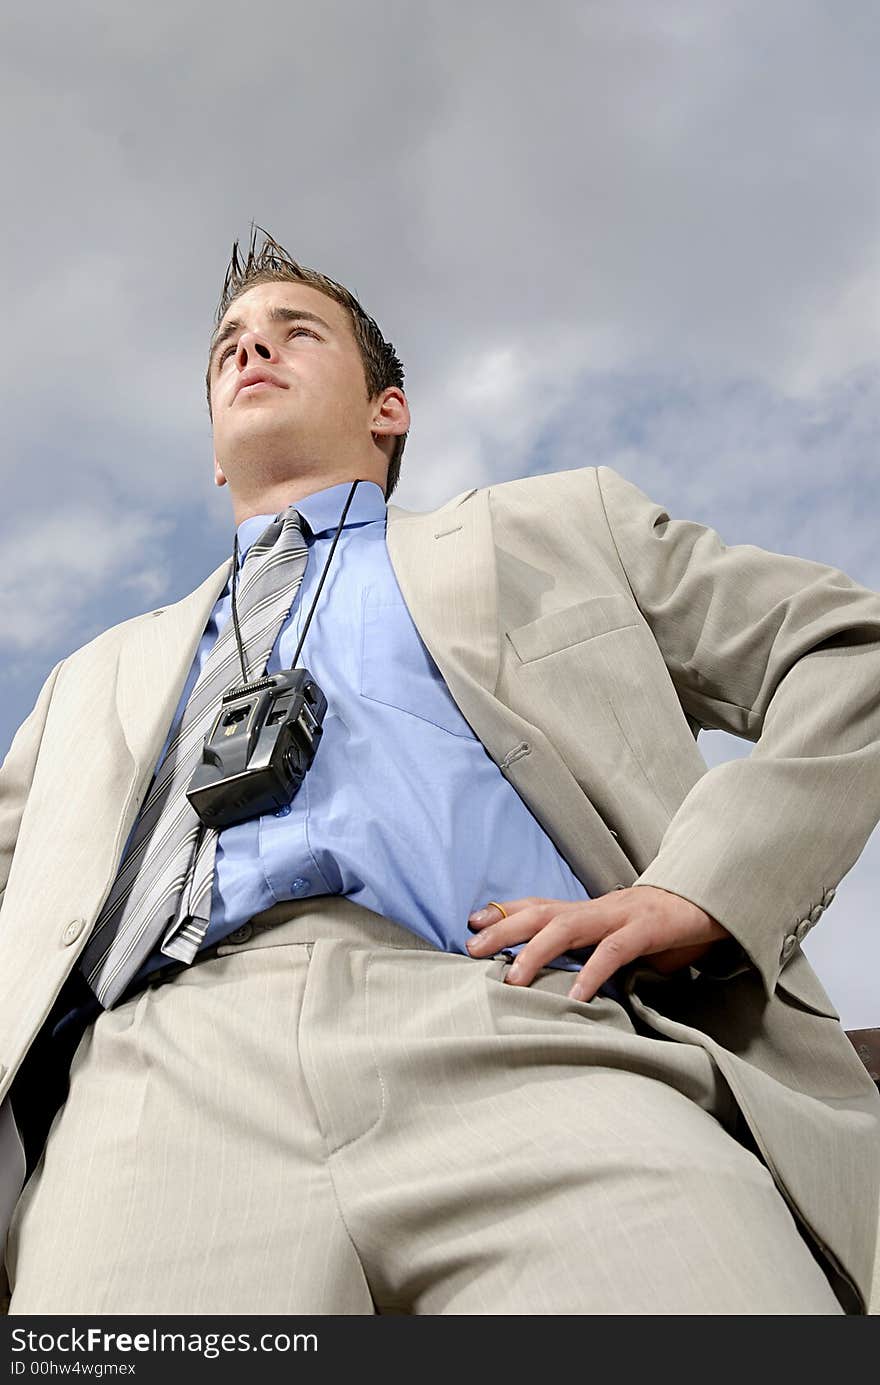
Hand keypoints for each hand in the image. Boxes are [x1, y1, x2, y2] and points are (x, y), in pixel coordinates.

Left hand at [465, 886, 730, 1000]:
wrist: (713, 903)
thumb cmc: (665, 928)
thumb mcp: (623, 939)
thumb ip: (595, 954)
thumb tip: (564, 984)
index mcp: (591, 910)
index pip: (540, 905)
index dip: (505, 911)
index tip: (471, 922)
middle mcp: (599, 908)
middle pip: (541, 912)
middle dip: (504, 929)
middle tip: (472, 948)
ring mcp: (622, 916)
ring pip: (568, 927)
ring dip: (536, 952)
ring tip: (512, 981)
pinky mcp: (647, 929)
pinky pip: (614, 950)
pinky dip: (592, 972)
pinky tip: (576, 997)